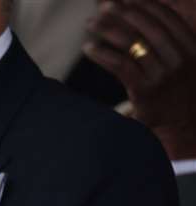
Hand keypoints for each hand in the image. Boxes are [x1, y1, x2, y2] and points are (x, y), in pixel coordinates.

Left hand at [84, 0, 195, 158]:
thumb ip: (164, 38)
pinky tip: (89, 48)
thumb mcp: (179, 59)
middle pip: (147, 27)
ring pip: (132, 43)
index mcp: (192, 46)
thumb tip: (134, 11)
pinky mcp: (145, 90)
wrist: (180, 124)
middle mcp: (181, 58)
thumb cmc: (174, 88)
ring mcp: (164, 75)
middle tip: (102, 8)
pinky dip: (102, 54)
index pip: (166, 17)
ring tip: (91, 24)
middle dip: (123, 13)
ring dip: (108, 29)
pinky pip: (120, 65)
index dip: (144, 5)